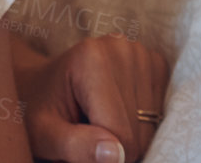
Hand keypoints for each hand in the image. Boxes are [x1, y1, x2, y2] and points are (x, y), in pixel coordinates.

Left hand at [20, 33, 169, 161]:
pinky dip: (143, 121)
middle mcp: (120, 48)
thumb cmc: (37, 109)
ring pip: (153, 126)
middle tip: (86, 130)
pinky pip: (163, 111)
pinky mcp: (154, 62)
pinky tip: (117, 109)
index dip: (105, 156)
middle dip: (117, 145)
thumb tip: (115, 155)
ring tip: (97, 118)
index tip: (81, 146)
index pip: (122, 135)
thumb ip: (75, 146)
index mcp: (90, 59)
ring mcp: (140, 53)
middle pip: (140, 131)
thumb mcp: (43, 133)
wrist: (40, 82)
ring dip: (130, 135)